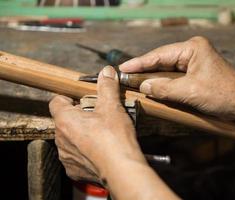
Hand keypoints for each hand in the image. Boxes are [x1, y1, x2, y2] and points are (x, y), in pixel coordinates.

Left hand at [49, 66, 145, 182]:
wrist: (121, 168)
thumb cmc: (114, 139)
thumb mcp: (112, 107)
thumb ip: (107, 87)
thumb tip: (107, 72)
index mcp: (65, 120)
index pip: (56, 102)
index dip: (68, 98)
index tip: (80, 99)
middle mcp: (61, 138)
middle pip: (64, 120)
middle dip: (79, 116)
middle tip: (97, 116)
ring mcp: (66, 155)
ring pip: (69, 138)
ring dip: (81, 134)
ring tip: (100, 133)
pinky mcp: (74, 169)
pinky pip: (75, 155)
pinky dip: (84, 151)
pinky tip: (99, 149)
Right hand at [119, 36, 234, 119]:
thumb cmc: (223, 95)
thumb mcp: (189, 92)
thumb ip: (164, 88)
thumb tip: (144, 85)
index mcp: (192, 48)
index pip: (159, 55)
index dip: (139, 62)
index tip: (123, 68)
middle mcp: (193, 51)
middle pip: (161, 59)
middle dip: (144, 69)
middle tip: (124, 75)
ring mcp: (194, 61)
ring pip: (167, 68)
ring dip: (152, 76)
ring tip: (133, 81)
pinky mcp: (196, 72)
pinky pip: (174, 76)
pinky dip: (163, 82)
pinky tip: (152, 86)